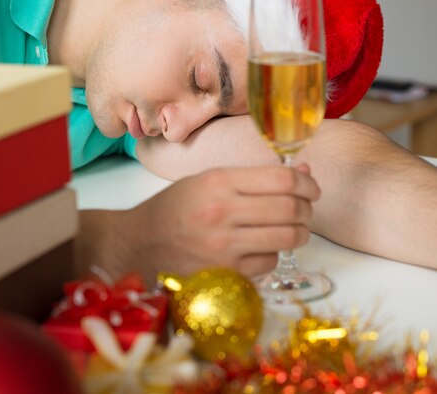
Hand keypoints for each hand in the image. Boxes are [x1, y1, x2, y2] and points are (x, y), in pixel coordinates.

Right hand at [124, 164, 320, 278]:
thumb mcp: (206, 181)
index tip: (311, 187)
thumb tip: (303, 173)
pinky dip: (272, 254)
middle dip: (307, 208)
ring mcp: (224, 247)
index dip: (307, 182)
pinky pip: (270, 262)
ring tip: (291, 229)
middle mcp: (222, 212)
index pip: (283, 179)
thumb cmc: (172, 209)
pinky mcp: (225, 274)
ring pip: (288, 238)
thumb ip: (252, 179)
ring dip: (298, 233)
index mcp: (217, 182)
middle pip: (291, 209)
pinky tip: (259, 248)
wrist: (137, 245)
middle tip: (304, 209)